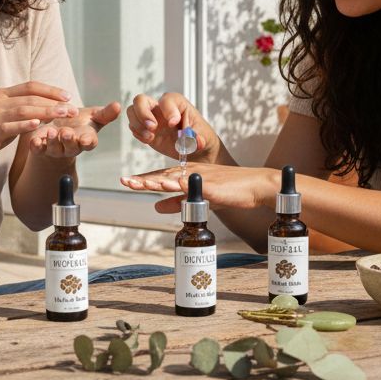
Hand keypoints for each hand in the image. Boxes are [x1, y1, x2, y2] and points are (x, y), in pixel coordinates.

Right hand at [0, 82, 76, 172]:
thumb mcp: (9, 120)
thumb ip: (26, 112)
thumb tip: (50, 108)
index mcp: (3, 95)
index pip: (31, 86)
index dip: (51, 90)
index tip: (68, 96)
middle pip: (30, 97)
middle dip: (53, 103)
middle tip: (71, 110)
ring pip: (23, 110)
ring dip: (45, 112)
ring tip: (62, 115)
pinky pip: (10, 126)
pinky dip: (24, 125)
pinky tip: (37, 125)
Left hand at [28, 101, 120, 158]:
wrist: (57, 129)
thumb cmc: (78, 123)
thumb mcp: (93, 117)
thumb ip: (106, 113)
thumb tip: (119, 105)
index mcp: (86, 139)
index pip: (89, 143)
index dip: (88, 141)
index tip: (86, 139)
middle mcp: (71, 146)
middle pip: (71, 146)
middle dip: (68, 140)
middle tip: (66, 132)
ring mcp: (56, 149)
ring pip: (54, 148)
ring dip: (52, 141)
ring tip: (50, 131)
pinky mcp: (41, 148)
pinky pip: (38, 150)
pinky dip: (36, 145)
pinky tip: (35, 139)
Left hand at [120, 162, 274, 213]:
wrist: (254, 186)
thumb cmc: (228, 191)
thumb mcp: (198, 198)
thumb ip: (177, 202)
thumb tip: (155, 206)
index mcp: (187, 175)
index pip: (161, 176)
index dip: (144, 179)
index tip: (125, 181)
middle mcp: (192, 172)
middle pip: (164, 175)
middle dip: (145, 179)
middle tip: (125, 181)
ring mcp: (203, 178)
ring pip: (177, 178)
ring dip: (159, 180)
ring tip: (142, 183)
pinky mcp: (215, 186)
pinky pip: (197, 185)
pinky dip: (185, 184)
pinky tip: (174, 183)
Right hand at [126, 93, 219, 161]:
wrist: (194, 148)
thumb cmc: (200, 136)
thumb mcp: (204, 137)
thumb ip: (198, 138)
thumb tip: (196, 141)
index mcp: (176, 103)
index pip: (167, 100)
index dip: (168, 110)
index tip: (173, 123)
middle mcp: (160, 108)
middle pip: (140, 100)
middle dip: (143, 113)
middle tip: (153, 128)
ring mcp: (150, 118)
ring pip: (132, 111)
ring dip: (137, 124)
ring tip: (150, 137)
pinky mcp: (145, 130)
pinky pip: (133, 127)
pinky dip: (138, 134)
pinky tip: (149, 140)